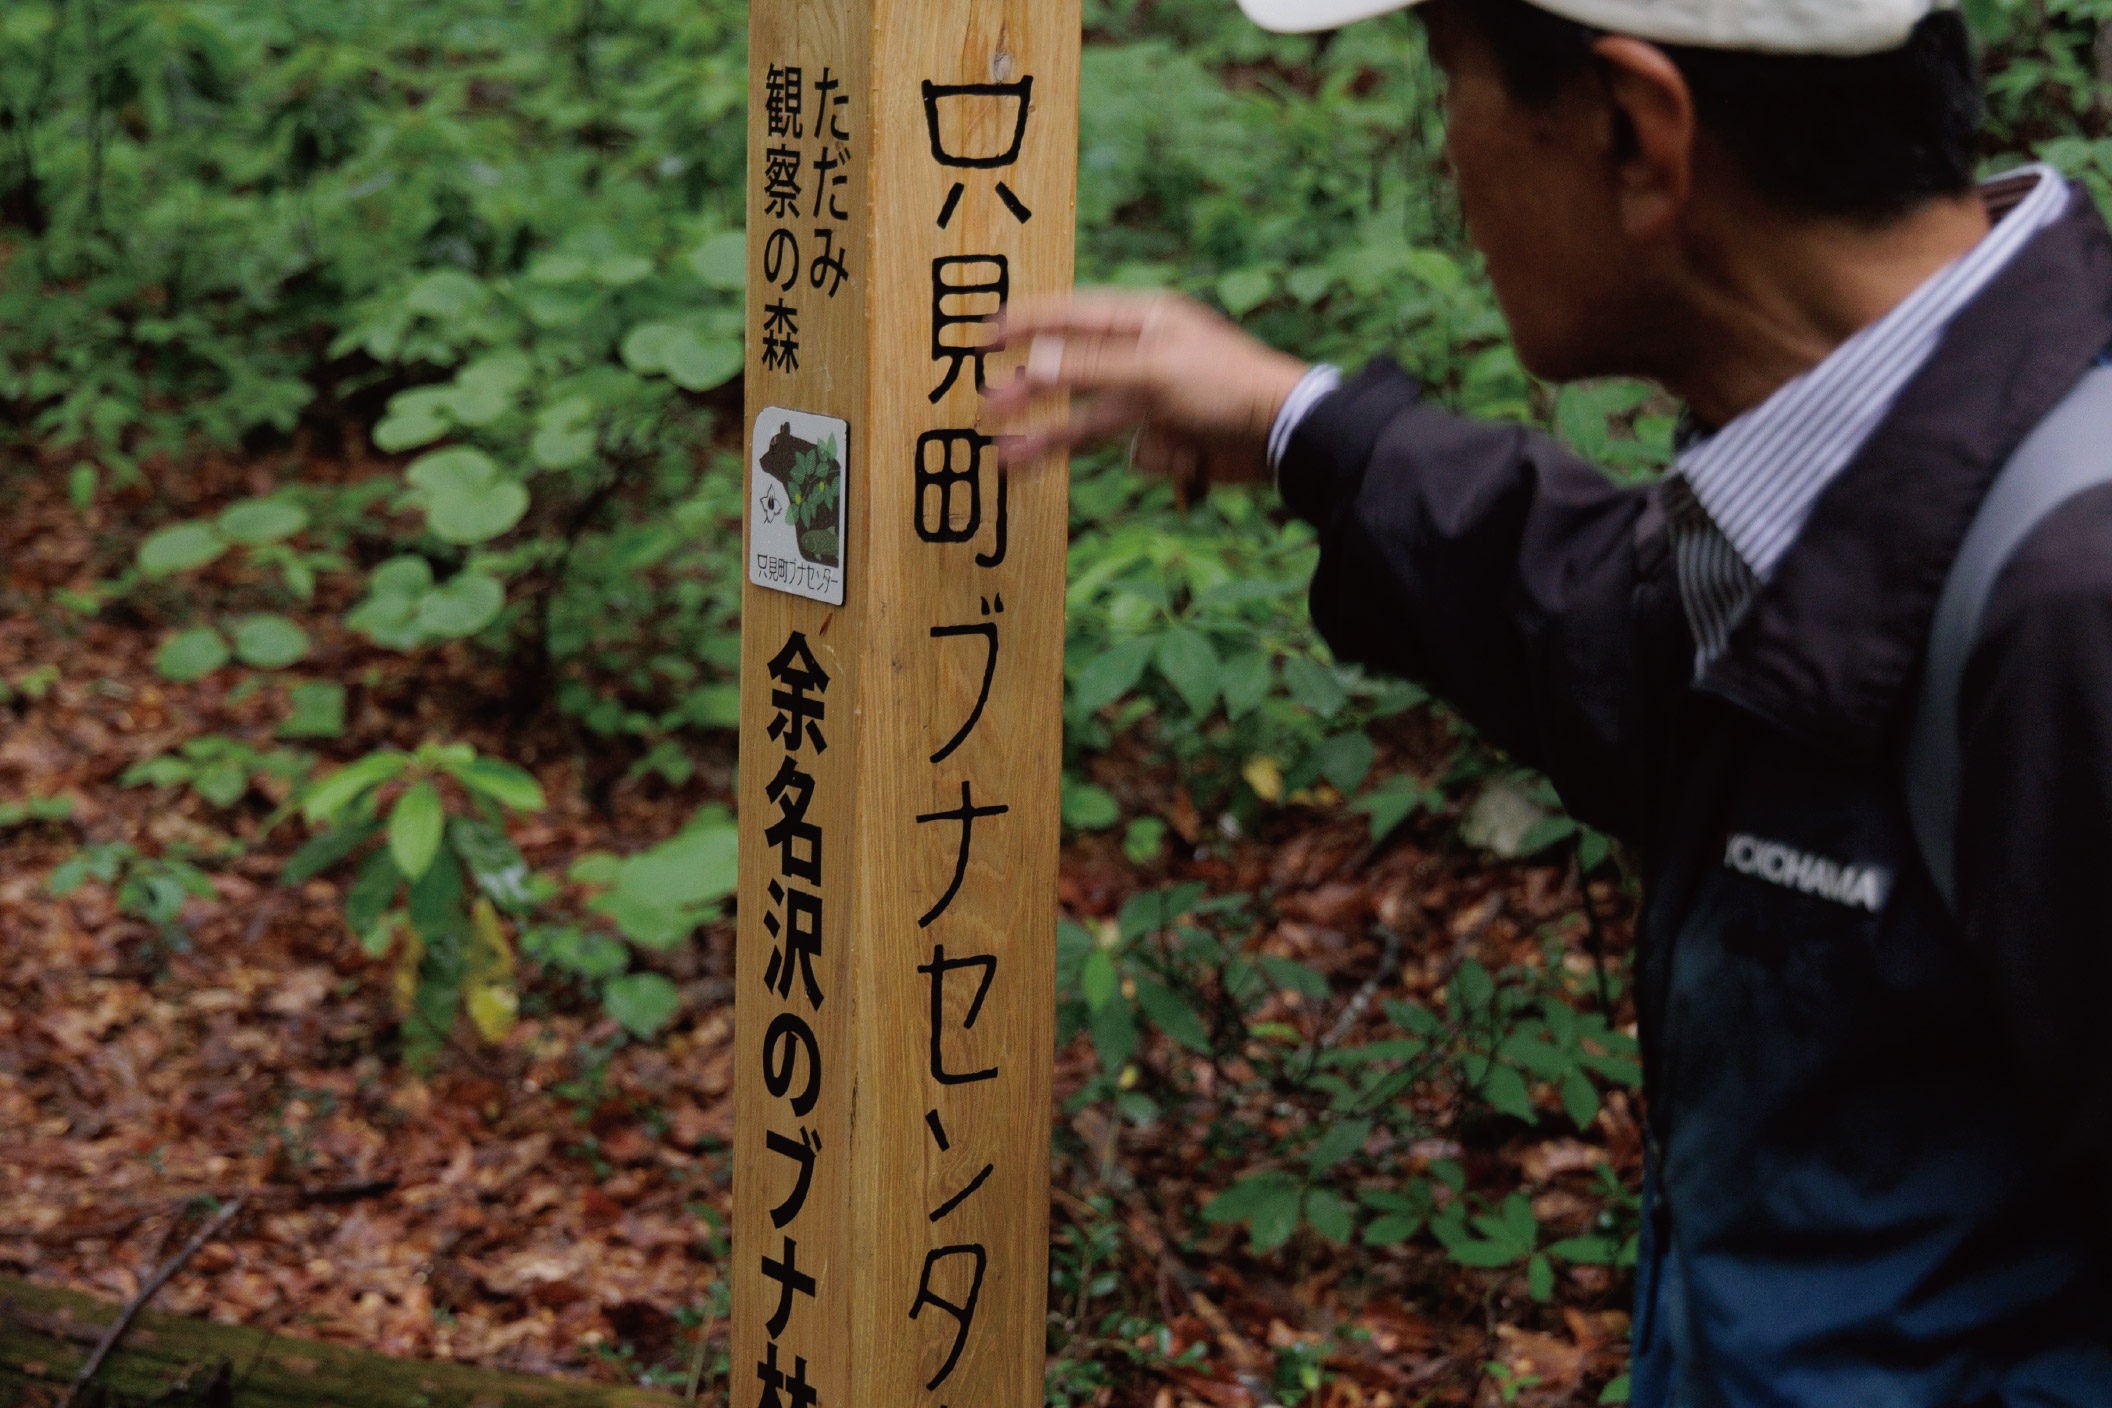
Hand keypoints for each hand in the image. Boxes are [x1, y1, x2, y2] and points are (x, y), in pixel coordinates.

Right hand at [980, 290, 1310, 486]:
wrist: (1283, 437)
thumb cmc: (1227, 384)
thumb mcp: (1153, 369)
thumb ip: (1089, 367)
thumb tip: (1032, 362)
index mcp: (1145, 321)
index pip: (1073, 317)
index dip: (1028, 324)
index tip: (986, 335)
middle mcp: (1144, 356)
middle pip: (1073, 371)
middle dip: (1030, 390)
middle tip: (986, 404)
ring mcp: (1152, 399)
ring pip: (1088, 418)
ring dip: (1049, 436)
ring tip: (1005, 456)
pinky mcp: (1163, 437)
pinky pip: (1129, 449)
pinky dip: (1148, 457)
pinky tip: (1183, 455)